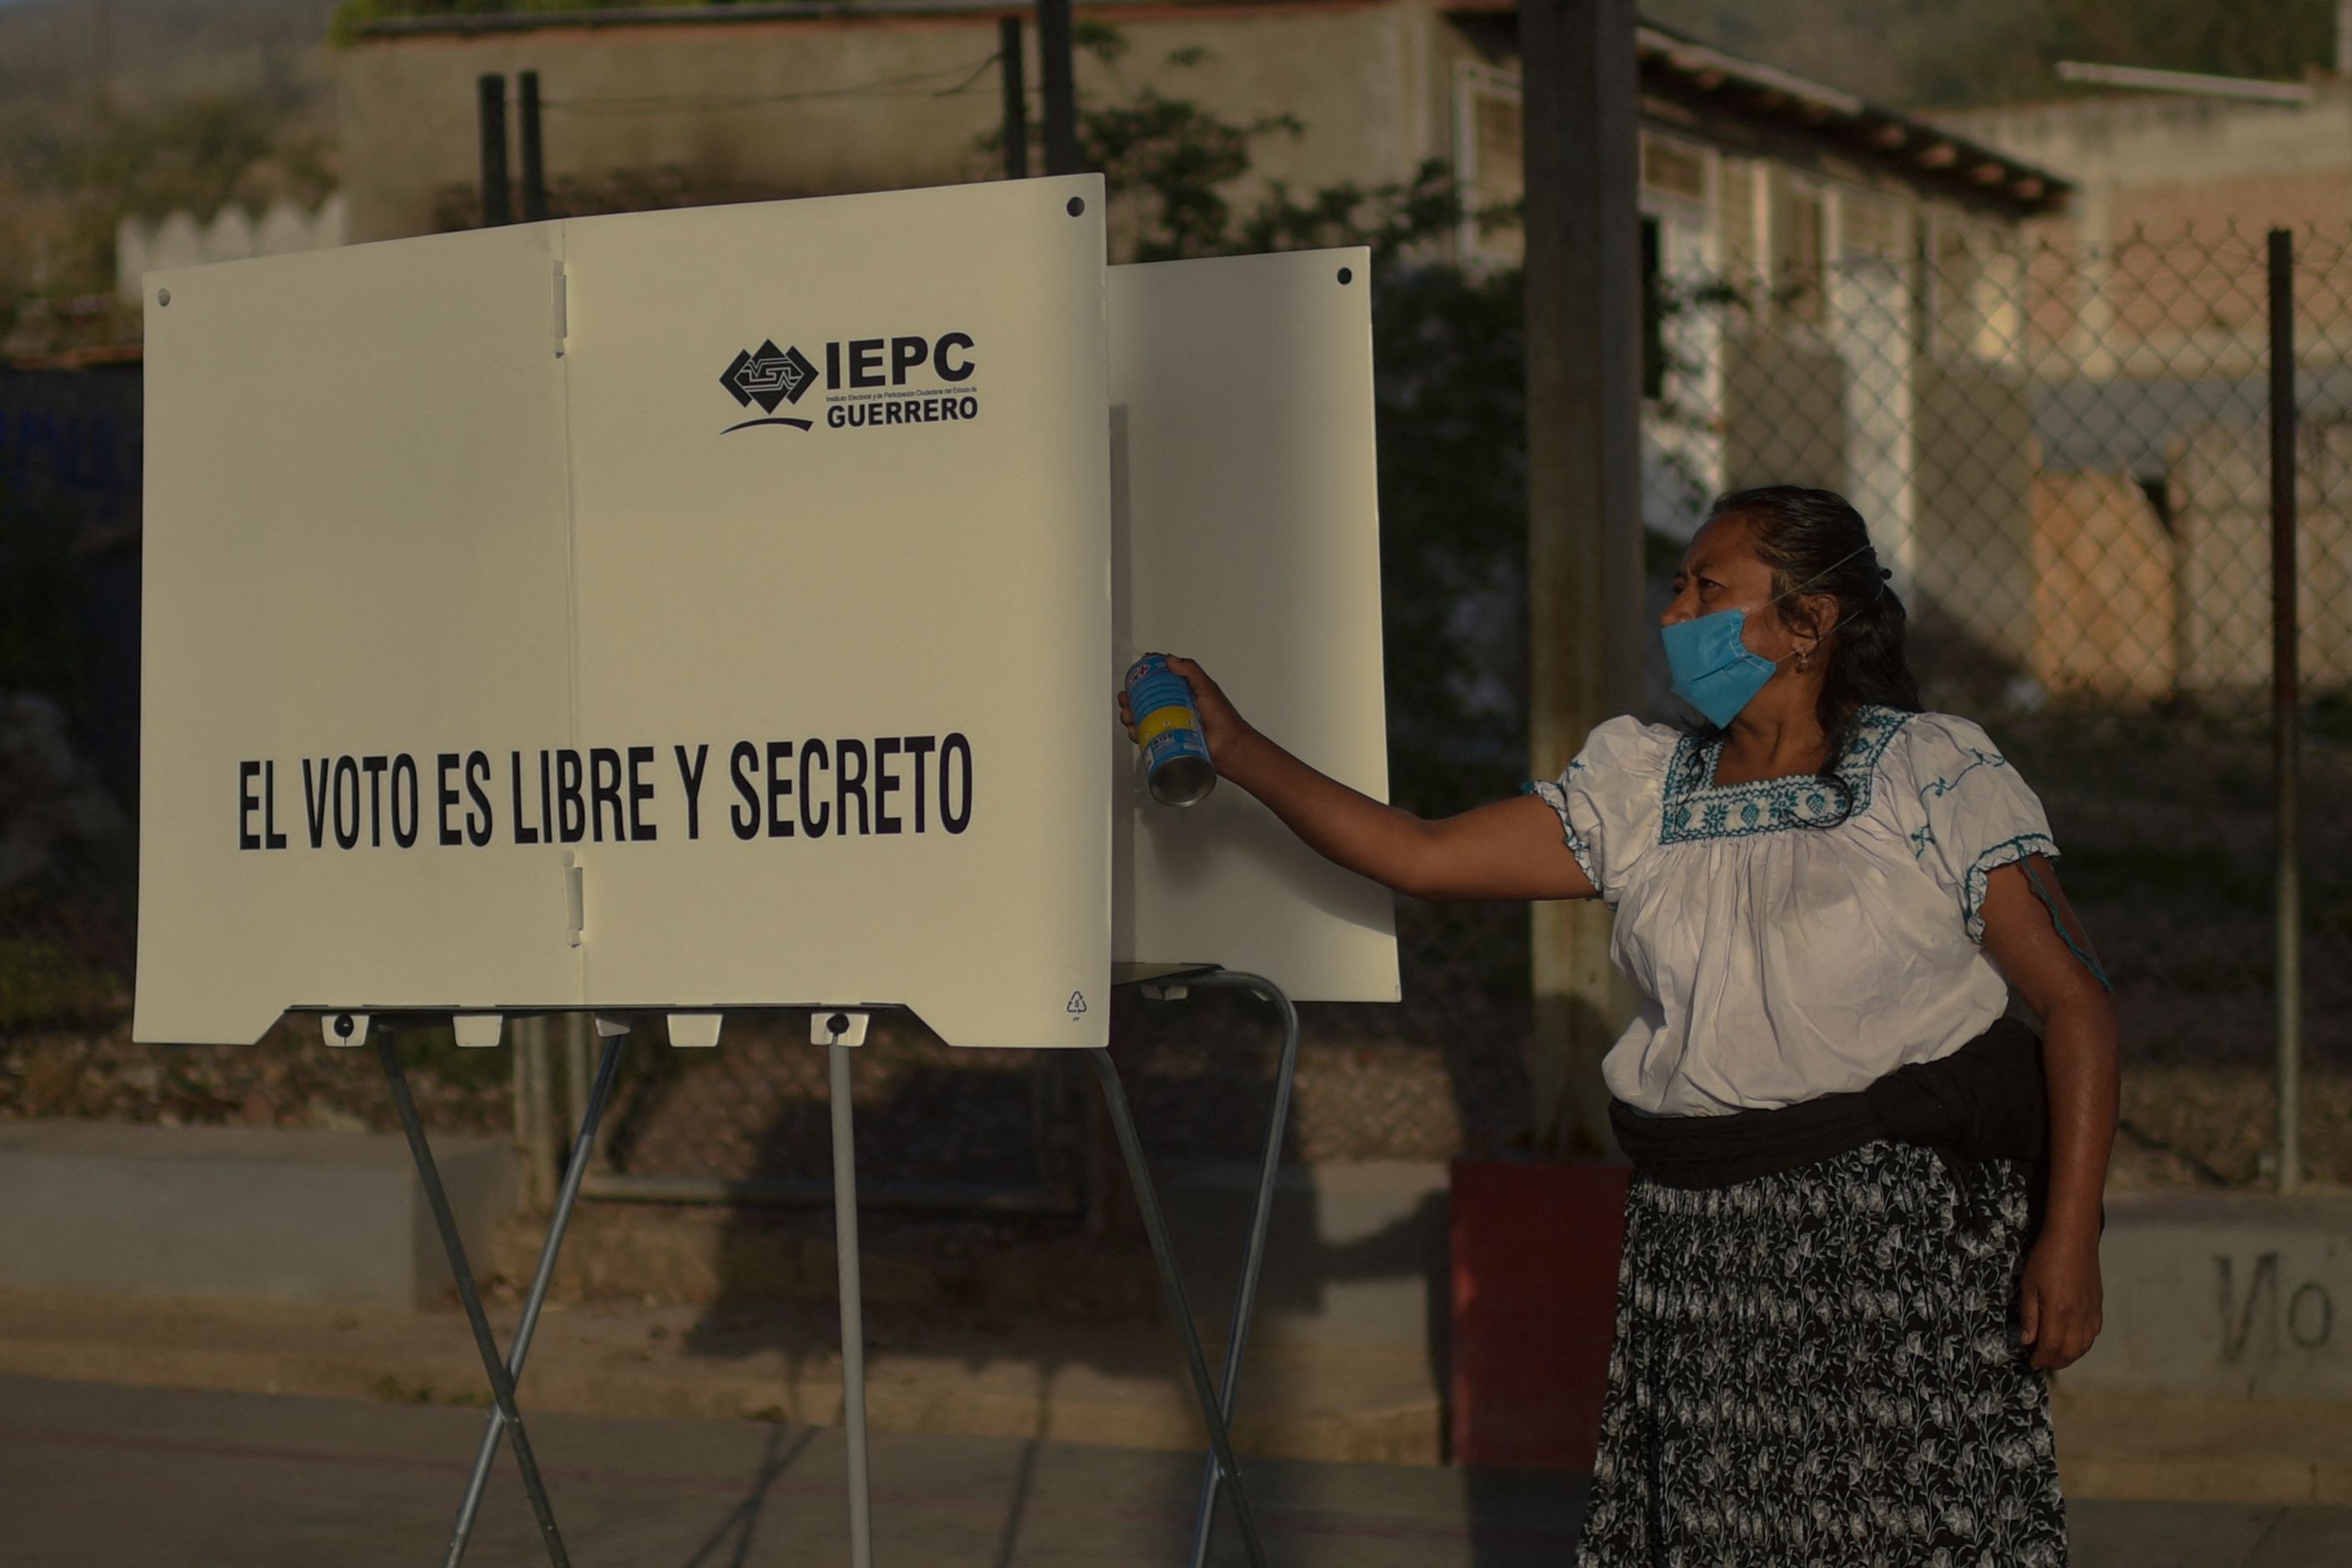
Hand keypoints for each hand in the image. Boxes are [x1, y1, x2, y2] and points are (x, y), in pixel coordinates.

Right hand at [1115, 654, 1253, 772]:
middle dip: (1130, 697)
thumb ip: (1191, 671)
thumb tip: (1171, 660)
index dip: (1143, 675)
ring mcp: (1168, 723)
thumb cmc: (1223, 718)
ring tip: (1131, 715)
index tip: (1136, 673)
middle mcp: (1172, 706)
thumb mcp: (1207, 687)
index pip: (1157, 678)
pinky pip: (1145, 736)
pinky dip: (1136, 733)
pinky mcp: (1165, 740)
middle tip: (1129, 698)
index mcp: (1181, 690)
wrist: (1229, 746)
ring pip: (1140, 716)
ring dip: (1129, 714)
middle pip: (1143, 698)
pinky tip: (1136, 730)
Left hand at [2018, 1228, 2102, 1370]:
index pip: (2051, 1347)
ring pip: (2084, 1345)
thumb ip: (2030, 1315)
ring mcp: (2091, 1310)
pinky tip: (2072, 1340)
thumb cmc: (2046, 1258)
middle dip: (2055, 1362)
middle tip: (2041, 1361)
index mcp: (2059, 1311)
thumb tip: (2028, 1341)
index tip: (2031, 1362)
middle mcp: (2079, 1315)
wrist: (2074, 1237)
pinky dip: (2082, 1343)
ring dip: (2069, 1355)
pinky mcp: (2098, 1304)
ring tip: (2054, 1355)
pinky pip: (2093, 1332)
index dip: (2041, 1359)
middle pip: (2070, 1352)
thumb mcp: (2029, 1285)